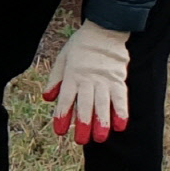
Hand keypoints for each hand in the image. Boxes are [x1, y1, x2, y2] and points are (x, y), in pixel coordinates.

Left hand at [42, 22, 131, 142]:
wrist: (104, 29)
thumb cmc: (80, 46)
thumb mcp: (63, 58)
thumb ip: (55, 79)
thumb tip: (47, 98)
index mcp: (72, 75)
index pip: (67, 98)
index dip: (63, 115)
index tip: (60, 131)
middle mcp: (88, 79)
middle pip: (85, 104)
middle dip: (83, 124)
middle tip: (81, 141)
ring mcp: (105, 80)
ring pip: (103, 103)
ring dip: (102, 122)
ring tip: (100, 138)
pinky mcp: (118, 79)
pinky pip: (121, 97)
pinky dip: (121, 112)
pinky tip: (121, 126)